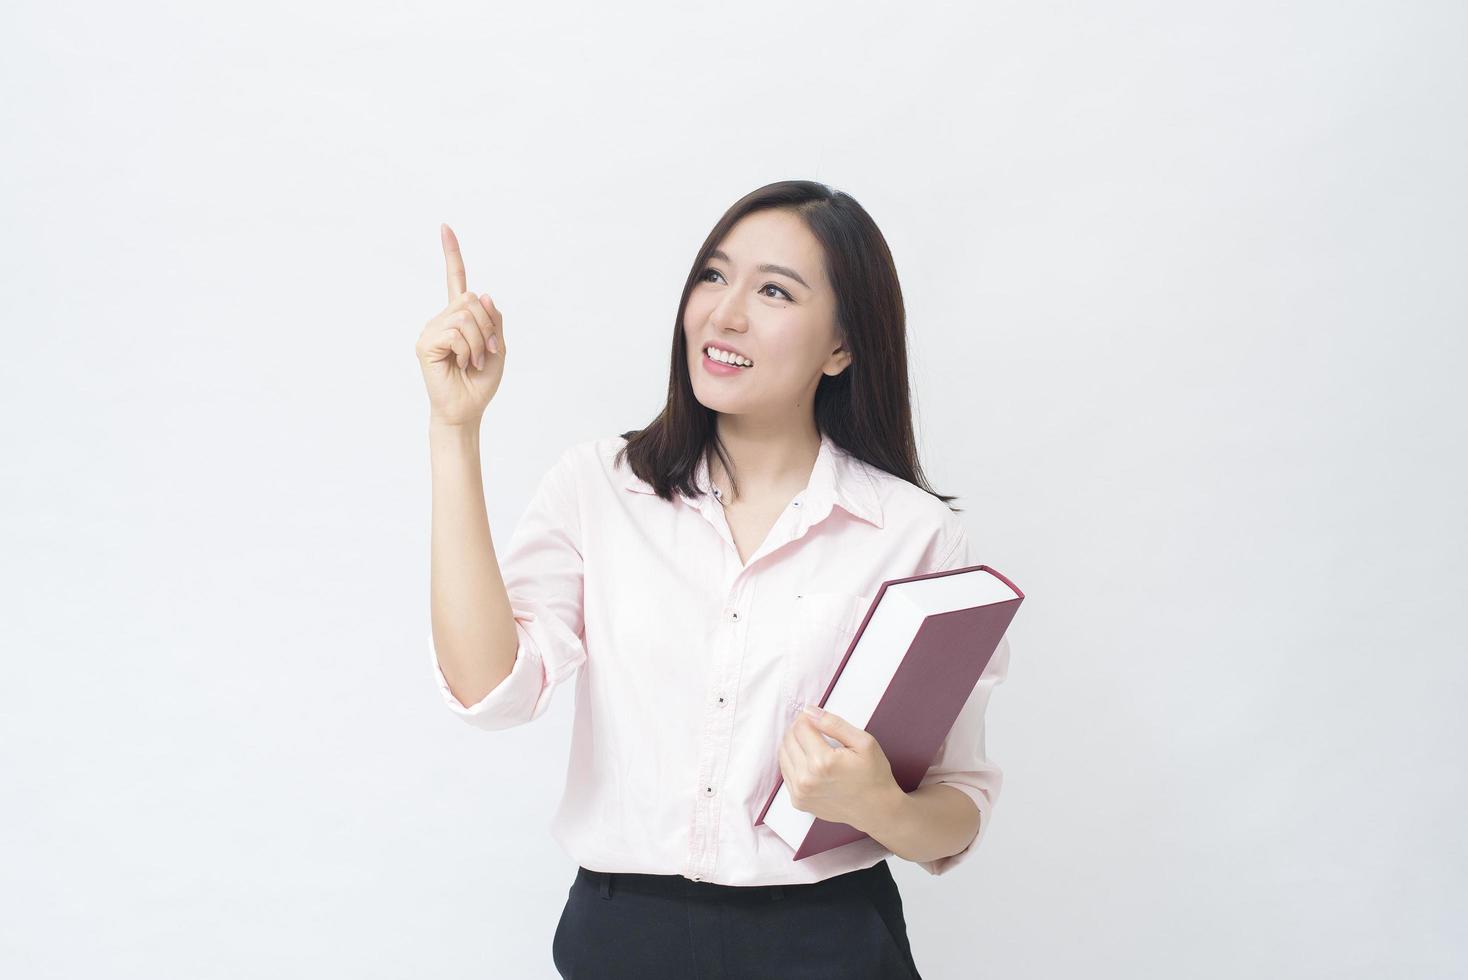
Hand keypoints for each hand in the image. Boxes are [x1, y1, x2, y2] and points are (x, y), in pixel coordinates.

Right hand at [416, 223, 506, 426]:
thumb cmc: (481, 381)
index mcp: (459, 316)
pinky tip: (462, 364)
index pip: (456, 279)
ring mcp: (431, 329)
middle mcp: (442, 318)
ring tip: (474, 361)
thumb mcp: (499, 346)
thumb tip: (482, 294)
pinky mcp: (425, 343)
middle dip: (488, 327)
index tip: (445, 227)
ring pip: (466, 315)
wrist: (468, 409)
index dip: (452, 253)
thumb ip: (493, 319)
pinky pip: (456, 332)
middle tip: (486, 353)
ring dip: (480, 342)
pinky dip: (468, 349)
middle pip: (472, 299)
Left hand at [778, 705, 901, 829]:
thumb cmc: (874, 775)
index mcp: (822, 762)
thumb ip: (834, 724)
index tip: (816, 718)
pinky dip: (794, 762)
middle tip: (815, 729)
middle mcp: (806, 779)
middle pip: (788, 740)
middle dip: (799, 729)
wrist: (877, 809)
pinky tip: (810, 761)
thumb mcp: (863, 742)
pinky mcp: (798, 802)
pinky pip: (786, 772)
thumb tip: (810, 711)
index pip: (800, 727)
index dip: (807, 717)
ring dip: (794, 744)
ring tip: (812, 744)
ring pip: (783, 755)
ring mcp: (800, 793)